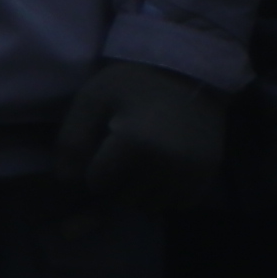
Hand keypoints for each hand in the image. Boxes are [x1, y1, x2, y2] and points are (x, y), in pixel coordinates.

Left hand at [53, 63, 231, 214]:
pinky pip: (179, 203)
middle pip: (124, 198)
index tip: (104, 146)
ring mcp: (192, 172)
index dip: (94, 167)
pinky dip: (167, 194)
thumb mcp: (91, 100)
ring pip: (150, 205)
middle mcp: (167, 164)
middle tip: (123, 156)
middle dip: (117, 183)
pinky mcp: (209, 174)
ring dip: (141, 191)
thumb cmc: (135, 82)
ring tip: (142, 163)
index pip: (97, 183)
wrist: (191, 71)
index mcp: (135, 144)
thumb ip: (70, 142)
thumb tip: (67, 182)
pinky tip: (164, 170)